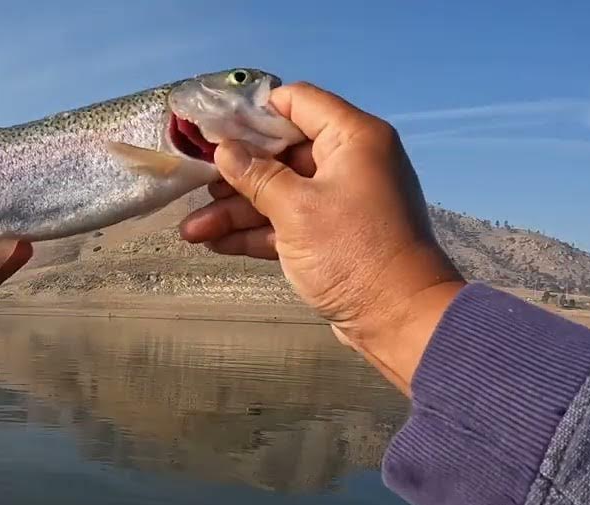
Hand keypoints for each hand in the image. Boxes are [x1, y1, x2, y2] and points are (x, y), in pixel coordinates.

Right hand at [179, 82, 464, 393]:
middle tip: (194, 184)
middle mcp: (350, 162)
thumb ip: (256, 175)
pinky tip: (215, 242)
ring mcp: (341, 200)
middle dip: (235, 173)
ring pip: (279, 192)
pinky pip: (287, 222)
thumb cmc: (352, 252)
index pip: (297, 102)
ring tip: (191, 230)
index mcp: (353, 138)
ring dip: (236, 210)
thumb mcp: (296, 209)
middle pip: (281, 153)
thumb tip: (224, 150)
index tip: (212, 127)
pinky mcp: (332, 236)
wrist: (397, 318)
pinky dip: (256, 231)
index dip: (253, 112)